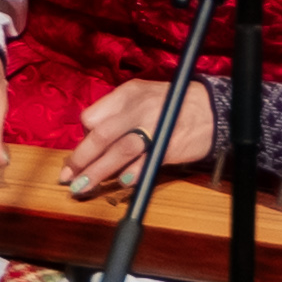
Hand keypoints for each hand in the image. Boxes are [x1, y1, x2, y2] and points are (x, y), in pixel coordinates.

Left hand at [65, 75, 212, 197]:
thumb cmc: (172, 104)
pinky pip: (145, 161)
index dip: (83, 139)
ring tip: (82, 187)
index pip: (91, 117)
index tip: (82, 154)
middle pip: (100, 136)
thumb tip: (92, 138)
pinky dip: (132, 173)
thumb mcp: (141, 95)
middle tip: (67, 177)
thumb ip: (116, 113)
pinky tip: (121, 183)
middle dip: (80, 159)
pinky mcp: (169, 146)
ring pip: (118, 151)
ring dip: (98, 172)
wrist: (214, 109)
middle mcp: (137, 108)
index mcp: (126, 94)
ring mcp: (153, 127)